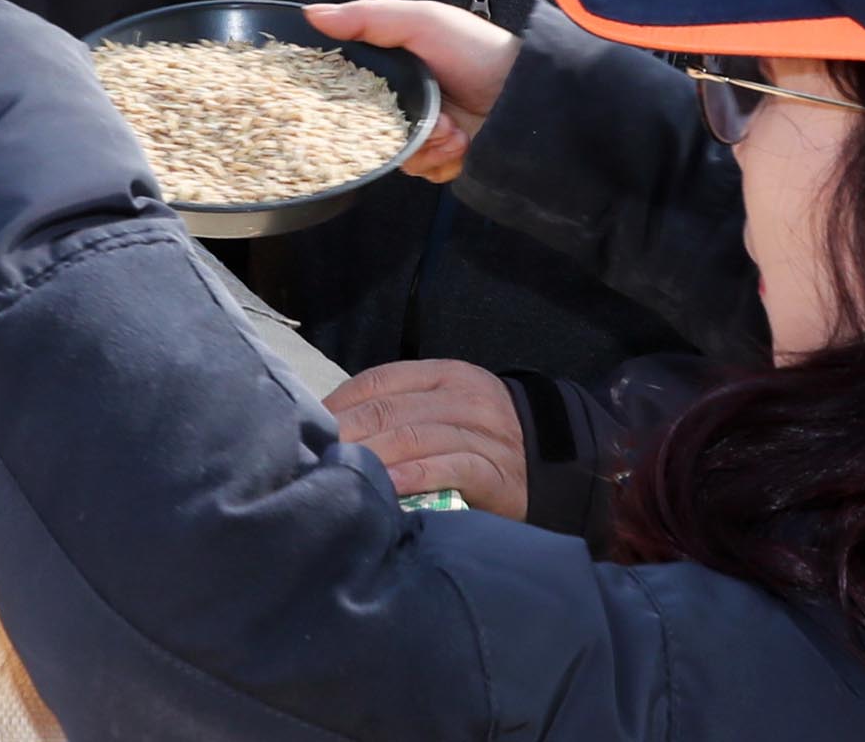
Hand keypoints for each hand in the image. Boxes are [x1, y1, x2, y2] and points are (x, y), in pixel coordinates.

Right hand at [304, 0, 518, 181]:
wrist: (528, 93)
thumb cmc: (477, 49)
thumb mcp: (421, 21)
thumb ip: (366, 18)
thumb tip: (313, 14)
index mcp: (396, 68)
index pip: (351, 88)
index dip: (348, 98)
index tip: (356, 100)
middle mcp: (408, 101)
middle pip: (371, 129)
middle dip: (395, 127)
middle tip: (427, 116)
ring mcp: (427, 132)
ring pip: (398, 156)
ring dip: (425, 144)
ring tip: (451, 128)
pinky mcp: (445, 158)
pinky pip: (424, 172)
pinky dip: (441, 160)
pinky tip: (460, 141)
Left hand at [326, 360, 528, 518]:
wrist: (558, 466)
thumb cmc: (483, 439)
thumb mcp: (445, 410)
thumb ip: (401, 412)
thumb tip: (333, 429)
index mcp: (445, 375)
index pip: (380, 379)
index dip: (339, 403)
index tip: (306, 429)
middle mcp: (463, 396)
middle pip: (391, 409)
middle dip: (346, 432)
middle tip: (309, 457)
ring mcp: (483, 432)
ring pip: (416, 435)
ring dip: (371, 455)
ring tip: (337, 473)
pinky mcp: (497, 472)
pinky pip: (451, 468)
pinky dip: (414, 476)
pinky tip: (386, 489)